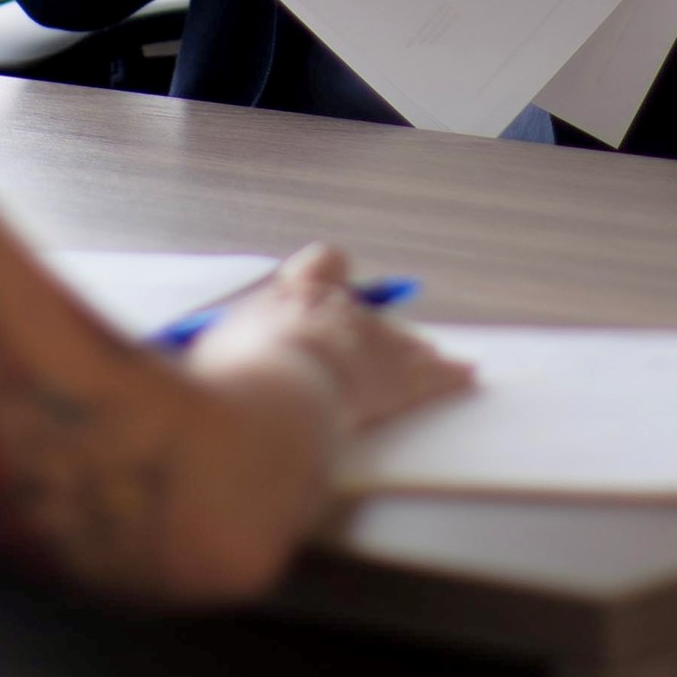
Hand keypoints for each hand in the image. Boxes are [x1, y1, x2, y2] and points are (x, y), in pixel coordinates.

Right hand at [188, 243, 473, 441]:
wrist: (270, 413)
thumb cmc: (231, 387)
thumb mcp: (213, 358)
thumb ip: (224, 352)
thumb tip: (211, 367)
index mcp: (294, 296)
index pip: (322, 263)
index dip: (328, 276)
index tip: (332, 286)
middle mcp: (342, 311)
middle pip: (370, 312)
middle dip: (371, 335)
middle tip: (370, 355)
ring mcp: (376, 345)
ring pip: (406, 342)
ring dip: (414, 356)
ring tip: (428, 361)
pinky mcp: (402, 384)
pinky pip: (435, 375)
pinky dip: (450, 376)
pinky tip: (464, 375)